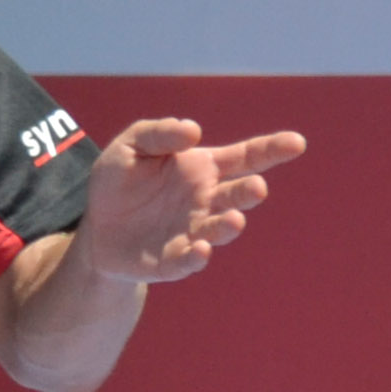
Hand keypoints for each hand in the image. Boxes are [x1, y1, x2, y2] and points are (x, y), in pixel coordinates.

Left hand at [76, 119, 304, 284]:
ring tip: (234, 220)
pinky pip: (189, 261)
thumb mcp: (131, 146)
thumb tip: (192, 131)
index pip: (247, 157)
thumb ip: (159, 132)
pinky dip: (197, 257)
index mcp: (205, 168)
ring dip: (229, 226)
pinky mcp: (173, 261)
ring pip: (220, 229)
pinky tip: (200, 250)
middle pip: (238, 195)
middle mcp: (207, 201)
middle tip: (256, 189)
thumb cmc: (119, 181)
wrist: (94, 227)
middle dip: (249, 192)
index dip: (273, 149)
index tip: (296, 143)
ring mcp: (193, 231)